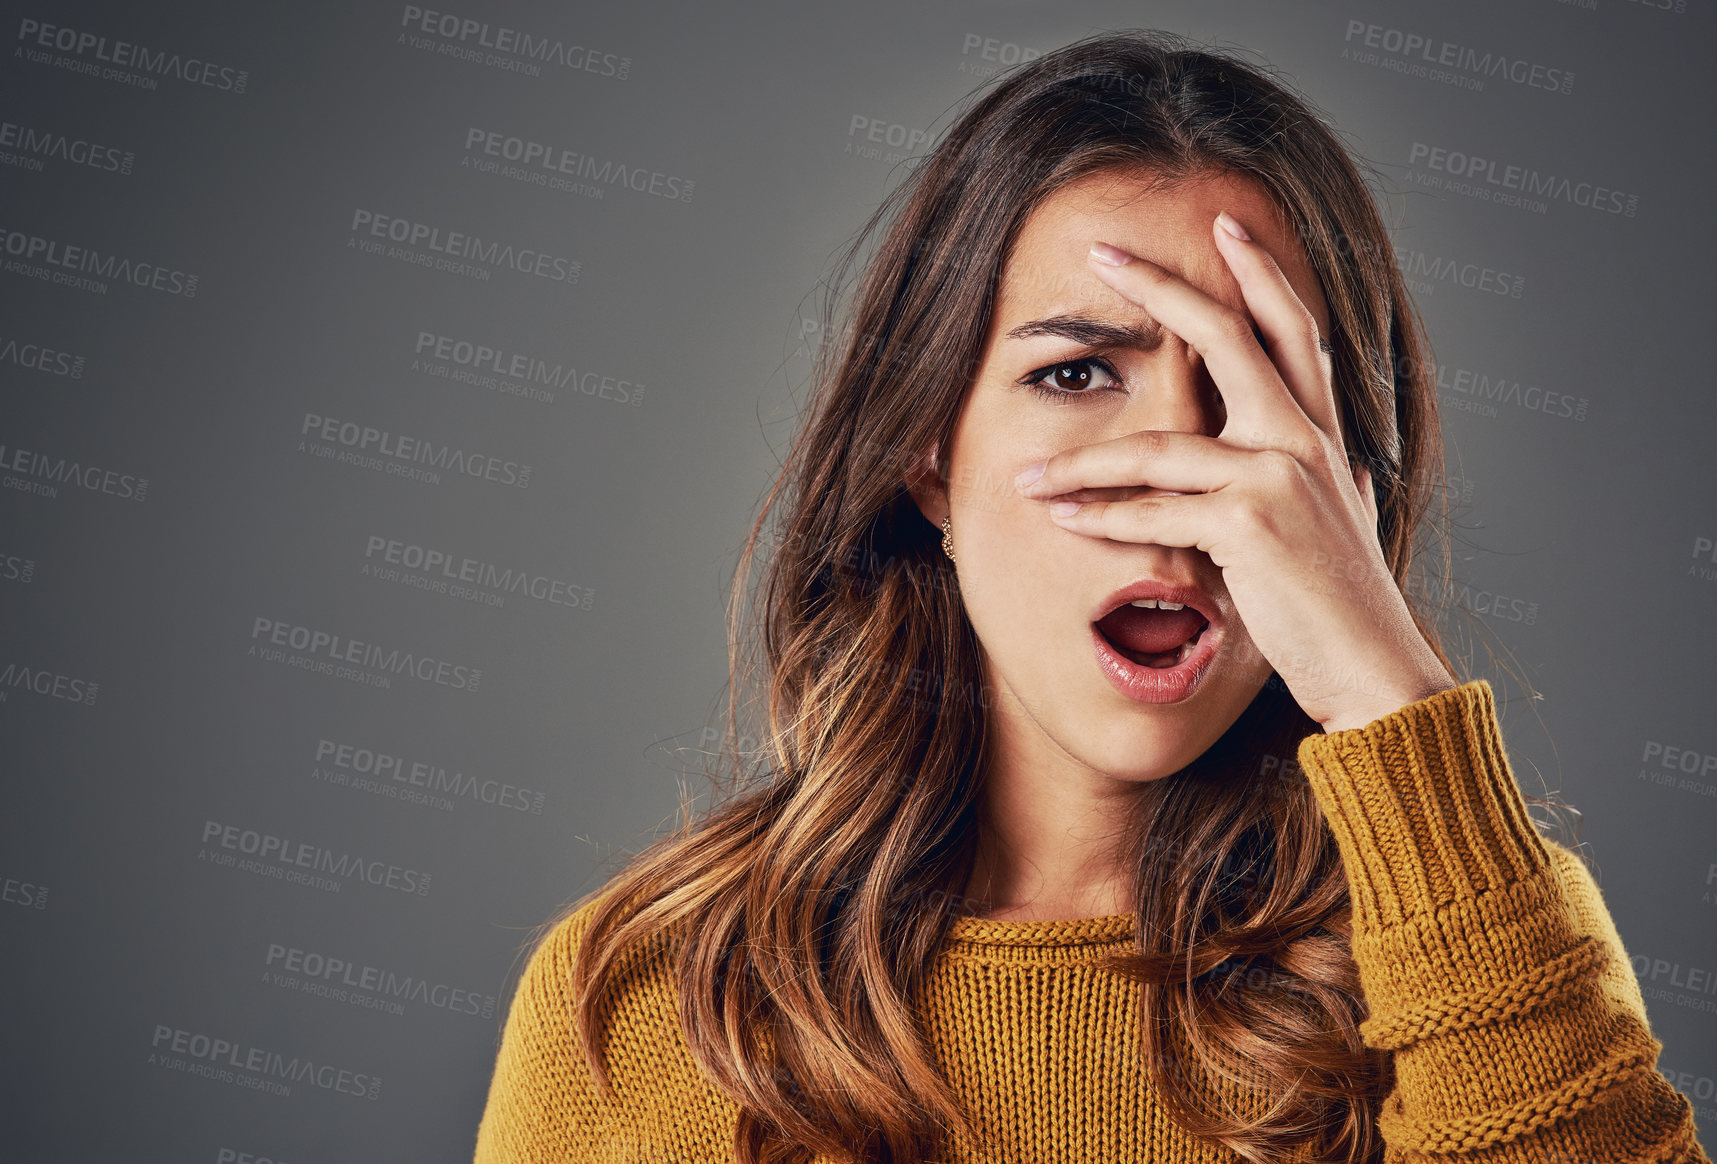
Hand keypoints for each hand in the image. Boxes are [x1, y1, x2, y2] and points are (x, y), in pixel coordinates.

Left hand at [1014, 210, 1455, 732]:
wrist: (1376, 671)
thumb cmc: (1349, 606)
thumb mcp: (1348, 524)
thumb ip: (1340, 483)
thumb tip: (1353, 463)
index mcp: (1322, 435)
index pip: (1292, 329)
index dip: (1261, 271)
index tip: (1224, 223)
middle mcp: (1303, 440)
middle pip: (1227, 335)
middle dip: (1163, 286)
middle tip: (1105, 252)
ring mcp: (1277, 476)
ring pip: (1158, 445)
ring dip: (1081, 464)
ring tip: (1025, 474)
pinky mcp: (1249, 524)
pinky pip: (1152, 511)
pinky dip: (1101, 518)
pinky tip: (1062, 520)